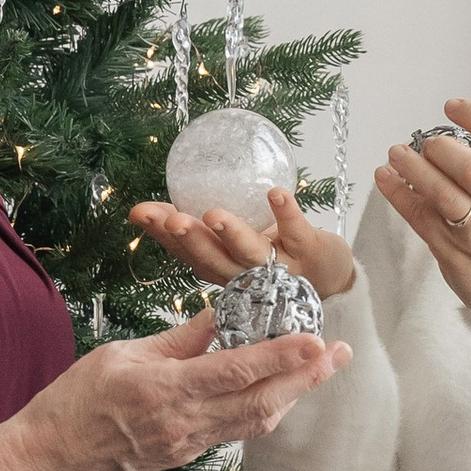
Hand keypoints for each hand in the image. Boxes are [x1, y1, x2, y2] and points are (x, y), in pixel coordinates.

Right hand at [12, 308, 348, 470]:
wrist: (51, 455)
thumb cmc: (76, 398)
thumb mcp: (123, 354)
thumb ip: (180, 339)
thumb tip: (223, 312)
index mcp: (166, 391)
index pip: (237, 371)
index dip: (282, 356)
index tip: (316, 338)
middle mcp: (185, 424)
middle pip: (262, 402)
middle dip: (306, 377)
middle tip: (340, 352)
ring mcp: (189, 445)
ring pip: (256, 420)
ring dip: (293, 394)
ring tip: (321, 367)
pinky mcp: (187, 454)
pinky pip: (237, 431)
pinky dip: (265, 408)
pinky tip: (280, 390)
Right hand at [129, 184, 356, 302]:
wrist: (329, 276)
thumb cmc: (271, 254)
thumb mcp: (229, 244)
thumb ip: (196, 228)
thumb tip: (143, 210)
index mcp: (222, 269)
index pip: (186, 253)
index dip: (162, 235)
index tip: (140, 212)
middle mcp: (245, 274)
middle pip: (214, 259)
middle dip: (192, 239)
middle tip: (173, 221)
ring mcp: (278, 265)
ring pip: (251, 253)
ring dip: (232, 233)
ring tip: (213, 214)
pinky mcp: (309, 252)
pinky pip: (296, 231)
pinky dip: (286, 213)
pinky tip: (275, 193)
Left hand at [374, 100, 470, 303]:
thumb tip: (463, 133)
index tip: (452, 107)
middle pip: (469, 166)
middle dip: (441, 148)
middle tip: (427, 144)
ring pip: (441, 192)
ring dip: (413, 168)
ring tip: (396, 154)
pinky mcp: (450, 248)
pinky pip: (419, 216)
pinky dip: (397, 194)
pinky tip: (384, 178)